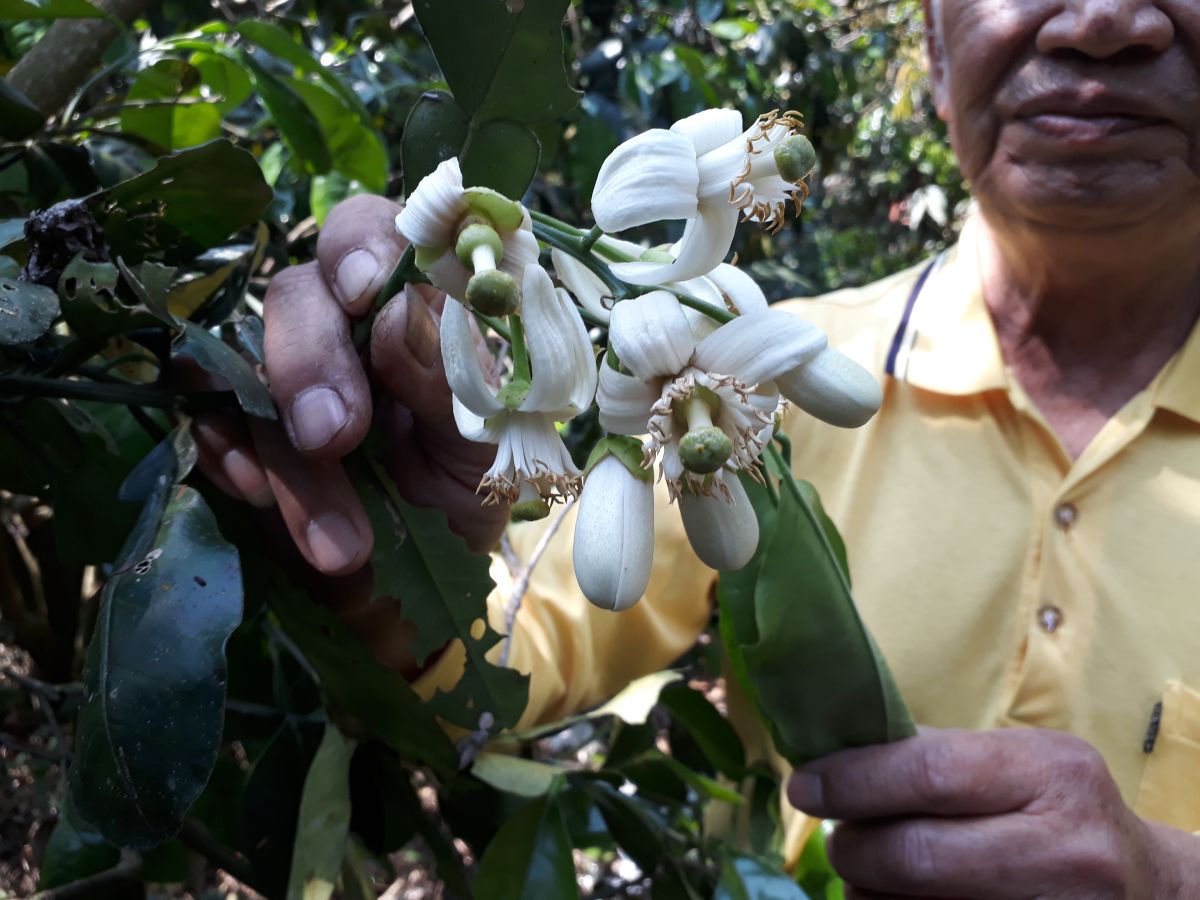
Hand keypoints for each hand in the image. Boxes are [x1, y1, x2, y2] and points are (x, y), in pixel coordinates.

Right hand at [192, 194, 508, 575]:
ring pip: (245, 370)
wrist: (442, 560)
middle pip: (295, 297)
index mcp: (413, 300)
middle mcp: (341, 321)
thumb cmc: (475, 478)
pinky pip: (209, 421)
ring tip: (340, 544)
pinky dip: (229, 458)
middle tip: (332, 438)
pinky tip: (262, 498)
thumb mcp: (485, 441)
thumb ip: (449, 379)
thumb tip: (395, 310)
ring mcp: (283, 371)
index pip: (373, 233)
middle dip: (308, 365)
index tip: (361, 292)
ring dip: (285, 457)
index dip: (359, 247)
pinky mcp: (243, 424)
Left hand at [787, 728, 1199, 898]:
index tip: (803, 785)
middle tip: (839, 838)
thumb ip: (934, 756)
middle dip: (853, 847)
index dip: (854, 781)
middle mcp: (1066, 848)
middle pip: (916, 855)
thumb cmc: (1058, 813)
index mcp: (1050, 773)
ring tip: (872, 872)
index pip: (929, 772)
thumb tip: (834, 753)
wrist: (1149, 891)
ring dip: (869, 893)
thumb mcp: (1018, 766)